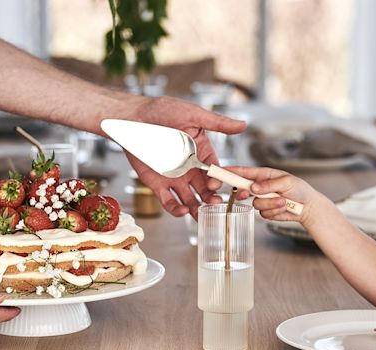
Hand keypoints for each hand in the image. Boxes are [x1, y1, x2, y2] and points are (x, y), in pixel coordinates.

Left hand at [126, 96, 246, 217]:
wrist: (133, 117)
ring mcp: (175, 178)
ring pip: (190, 199)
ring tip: (201, 214)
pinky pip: (169, 201)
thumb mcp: (194, 115)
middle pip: (205, 189)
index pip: (215, 170)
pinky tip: (182, 211)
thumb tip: (243, 125)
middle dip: (211, 198)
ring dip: (197, 208)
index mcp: (202, 153)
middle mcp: (191, 168)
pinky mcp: (157, 184)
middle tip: (214, 203)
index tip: (217, 184)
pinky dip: (176, 209)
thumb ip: (218, 123)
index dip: (219, 179)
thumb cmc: (163, 110)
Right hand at [209, 166, 319, 223]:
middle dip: (243, 193)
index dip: (229, 172)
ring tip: (284, 201)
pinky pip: (263, 213)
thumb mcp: (286, 182)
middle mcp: (260, 187)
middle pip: (242, 189)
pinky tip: (283, 208)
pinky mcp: (265, 211)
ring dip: (270, 204)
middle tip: (245, 194)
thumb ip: (268, 184)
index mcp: (263, 175)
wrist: (308, 207)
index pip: (243, 172)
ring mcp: (262, 199)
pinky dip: (274, 211)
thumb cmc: (300, 190)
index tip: (218, 173)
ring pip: (255, 204)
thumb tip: (253, 188)